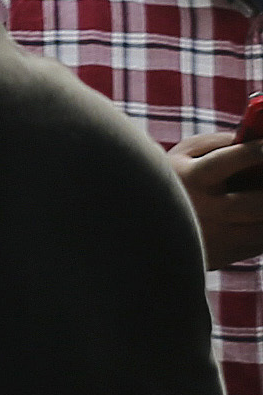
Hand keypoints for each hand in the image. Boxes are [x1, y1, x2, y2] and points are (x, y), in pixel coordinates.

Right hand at [173, 131, 262, 269]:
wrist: (143, 228)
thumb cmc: (172, 180)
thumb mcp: (182, 155)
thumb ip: (216, 143)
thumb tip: (256, 141)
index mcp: (193, 177)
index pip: (234, 159)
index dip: (257, 152)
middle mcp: (207, 208)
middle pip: (258, 202)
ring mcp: (217, 234)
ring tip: (256, 196)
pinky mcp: (225, 254)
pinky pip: (260, 242)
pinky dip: (262, 228)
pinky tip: (253, 216)